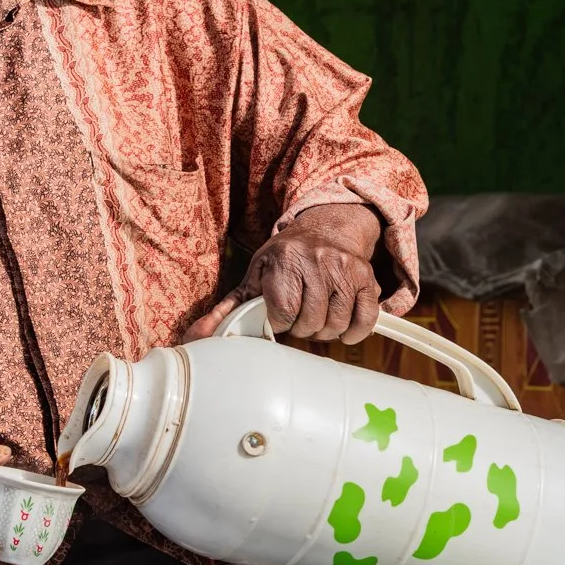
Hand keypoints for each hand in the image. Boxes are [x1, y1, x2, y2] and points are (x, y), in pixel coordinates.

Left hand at [185, 202, 384, 343]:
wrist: (327, 229)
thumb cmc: (285, 259)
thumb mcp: (256, 276)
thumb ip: (228, 309)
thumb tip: (197, 336)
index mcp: (286, 260)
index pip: (282, 312)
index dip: (279, 322)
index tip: (278, 315)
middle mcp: (318, 260)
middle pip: (310, 322)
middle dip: (301, 328)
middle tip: (298, 317)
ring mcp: (345, 269)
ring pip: (335, 325)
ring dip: (324, 331)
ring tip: (316, 318)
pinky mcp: (367, 278)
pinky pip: (365, 320)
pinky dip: (353, 332)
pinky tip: (341, 327)